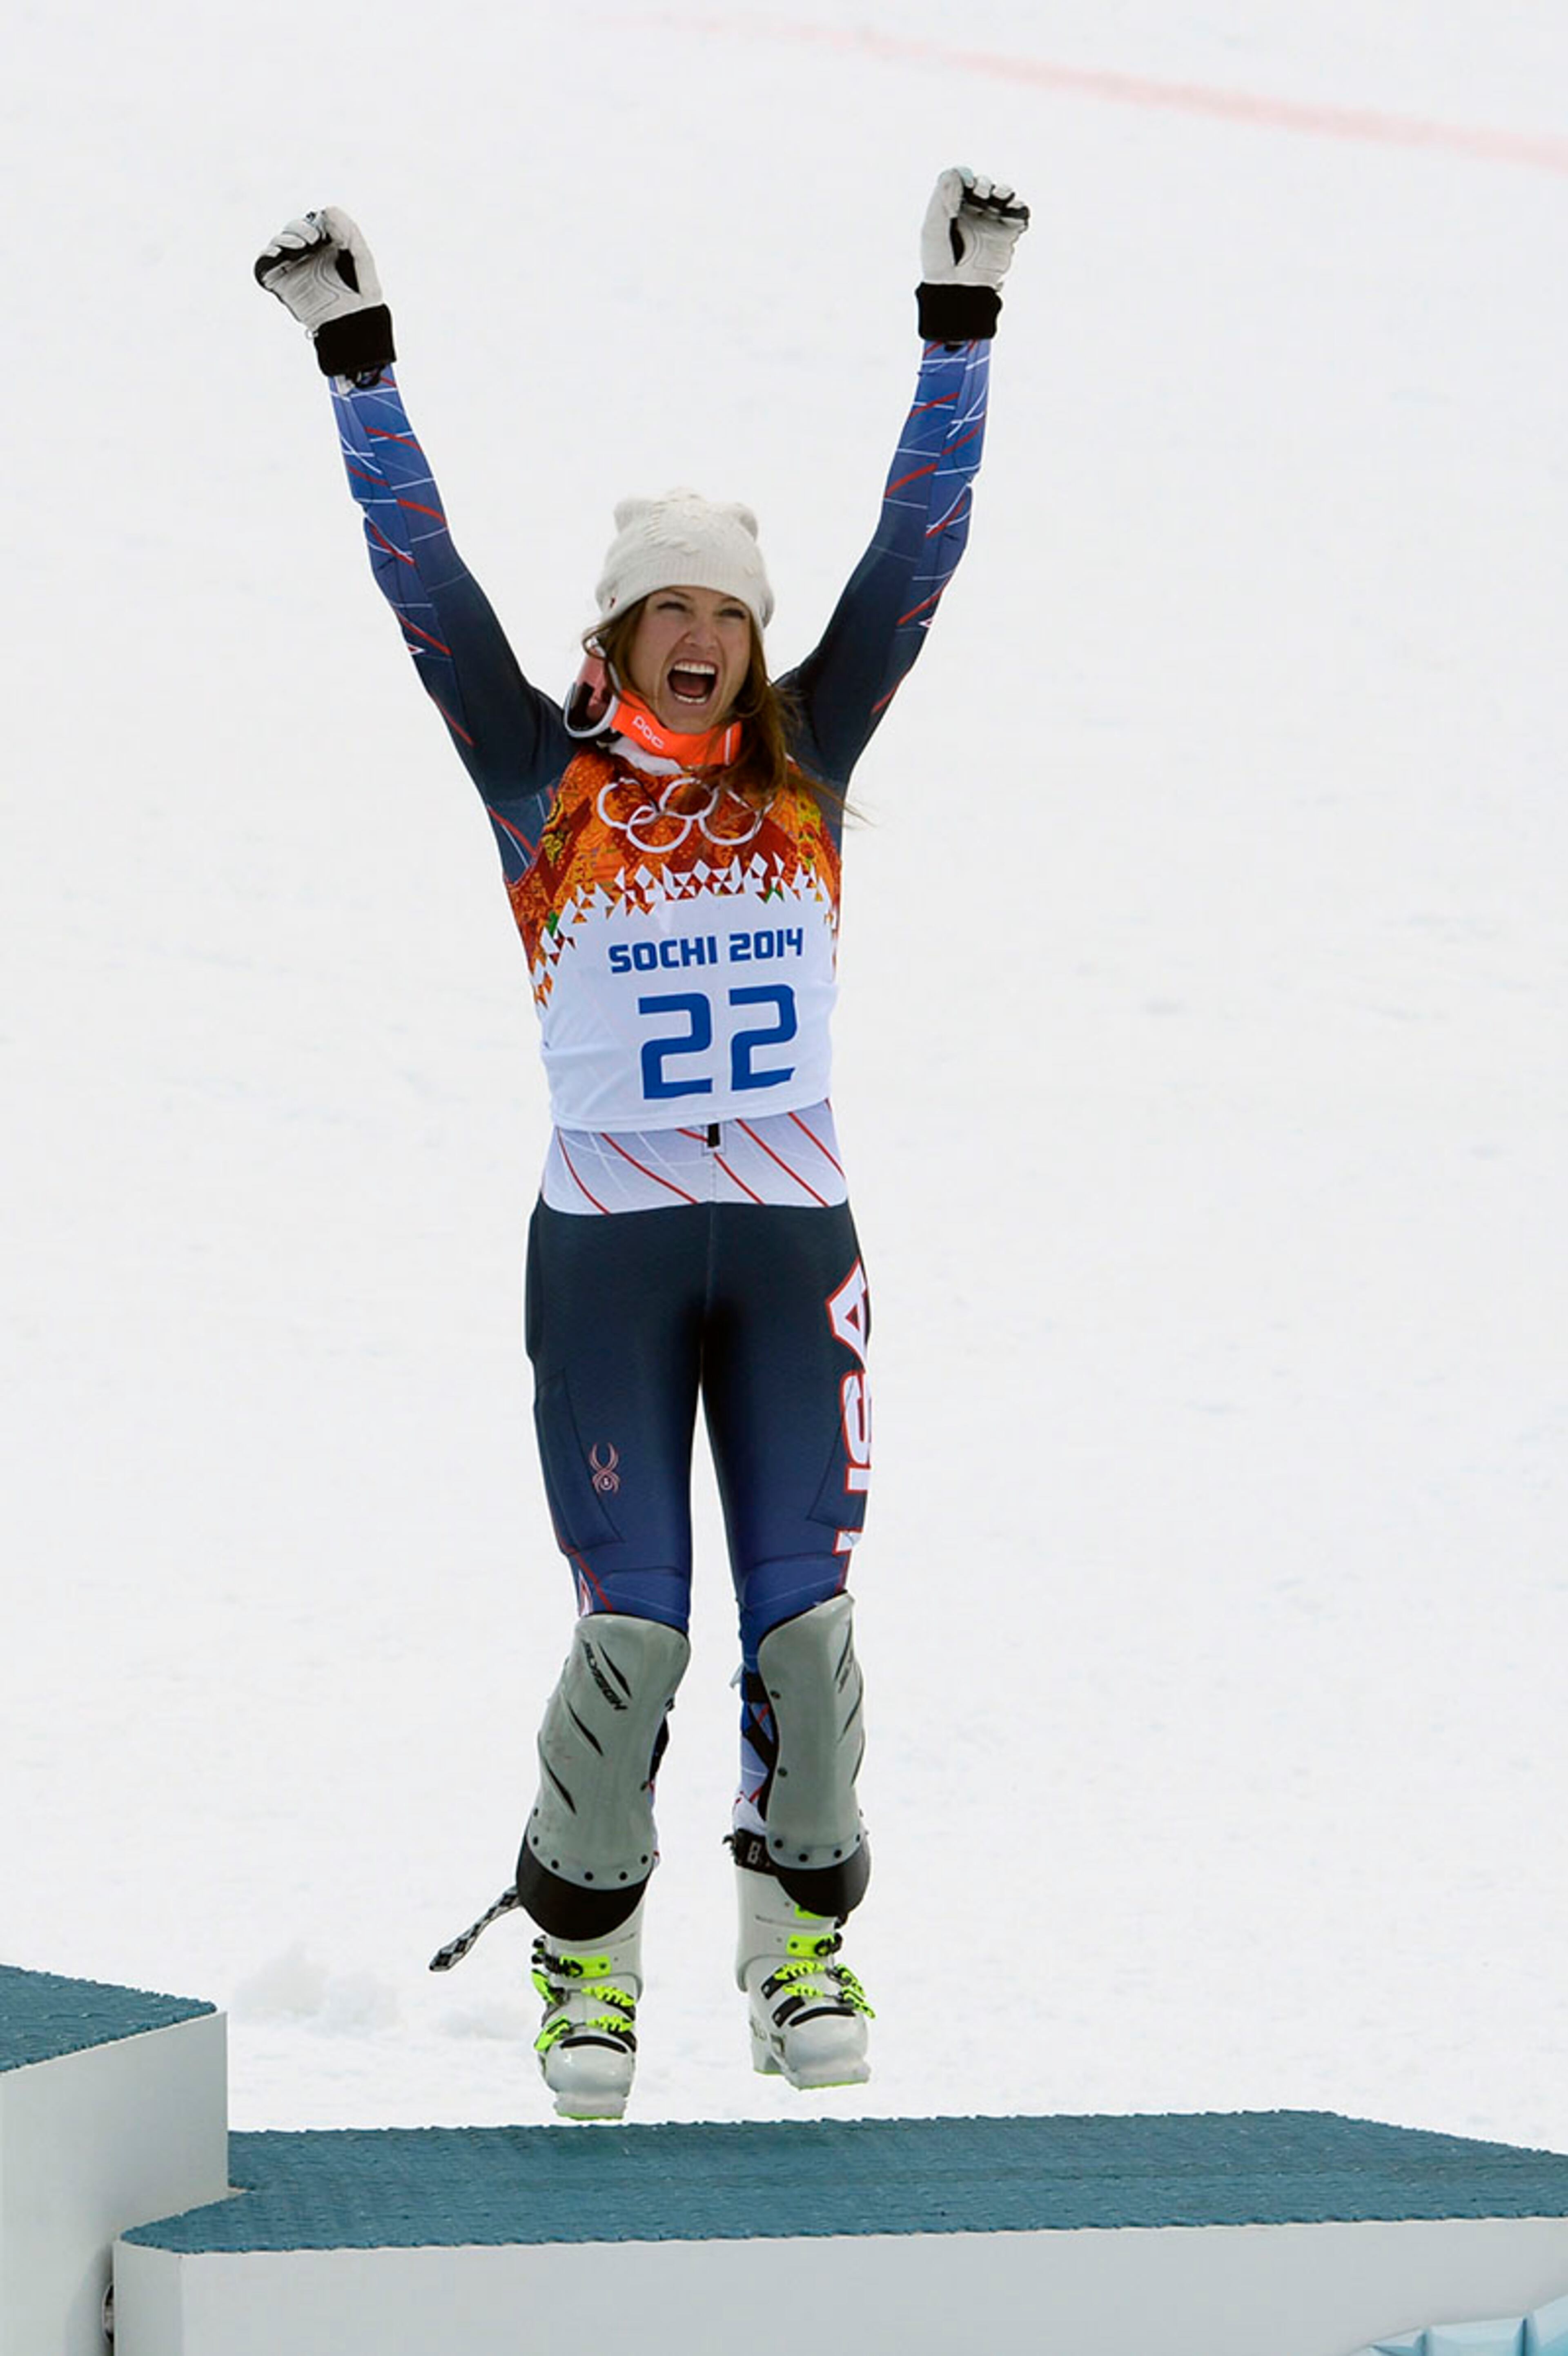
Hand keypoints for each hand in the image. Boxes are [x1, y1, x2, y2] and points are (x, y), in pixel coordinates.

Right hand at [254, 207, 394, 378]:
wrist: (353, 327)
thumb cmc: (362, 296)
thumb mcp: (362, 258)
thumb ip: (350, 232)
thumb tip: (328, 209)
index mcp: (326, 248)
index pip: (313, 223)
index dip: (316, 221)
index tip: (323, 229)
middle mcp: (307, 256)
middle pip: (293, 230)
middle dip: (299, 228)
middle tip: (312, 238)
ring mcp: (292, 269)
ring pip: (278, 243)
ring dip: (285, 238)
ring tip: (300, 245)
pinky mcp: (279, 282)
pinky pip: (264, 264)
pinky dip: (267, 255)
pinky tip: (278, 252)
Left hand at [920, 167, 1028, 290]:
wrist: (957, 291)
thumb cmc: (939, 263)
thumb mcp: (932, 227)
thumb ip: (941, 196)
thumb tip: (957, 172)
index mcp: (953, 210)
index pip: (963, 182)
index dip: (966, 177)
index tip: (968, 185)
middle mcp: (973, 215)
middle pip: (984, 186)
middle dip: (985, 184)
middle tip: (982, 195)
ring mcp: (991, 225)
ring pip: (1003, 196)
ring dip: (1004, 190)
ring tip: (1000, 196)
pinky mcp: (1006, 236)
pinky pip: (1019, 216)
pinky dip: (1020, 208)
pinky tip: (1015, 209)